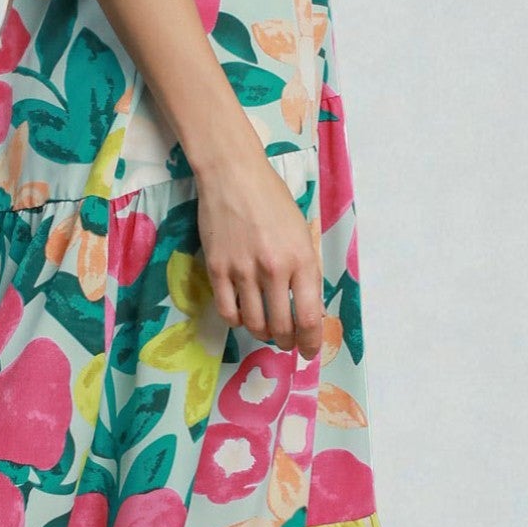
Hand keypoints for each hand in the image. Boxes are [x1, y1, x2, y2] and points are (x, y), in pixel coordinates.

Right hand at [194, 149, 324, 359]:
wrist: (233, 176)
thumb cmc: (273, 200)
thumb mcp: (302, 233)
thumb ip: (305, 270)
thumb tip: (307, 308)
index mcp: (302, 259)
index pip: (309, 318)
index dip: (310, 342)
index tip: (308, 351)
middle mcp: (274, 269)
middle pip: (281, 327)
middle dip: (287, 341)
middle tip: (287, 340)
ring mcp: (243, 271)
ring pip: (254, 324)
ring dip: (262, 333)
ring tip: (266, 329)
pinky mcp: (217, 269)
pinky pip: (227, 311)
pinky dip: (237, 321)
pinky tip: (242, 314)